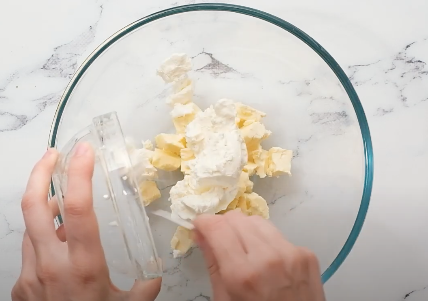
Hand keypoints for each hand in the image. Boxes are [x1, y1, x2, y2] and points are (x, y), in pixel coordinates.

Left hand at [12, 143, 160, 300]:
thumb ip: (145, 288)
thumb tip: (155, 276)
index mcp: (83, 265)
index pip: (78, 207)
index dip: (79, 173)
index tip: (83, 151)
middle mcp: (50, 265)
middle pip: (33, 206)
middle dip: (40, 172)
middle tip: (53, 154)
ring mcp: (29, 275)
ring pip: (31, 228)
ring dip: (45, 209)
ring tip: (61, 203)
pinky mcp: (20, 287)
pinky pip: (29, 252)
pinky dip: (43, 240)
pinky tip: (59, 247)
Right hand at [193, 211, 324, 300]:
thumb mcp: (225, 299)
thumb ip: (212, 263)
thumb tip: (200, 234)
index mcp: (242, 274)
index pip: (218, 228)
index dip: (204, 221)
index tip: (199, 224)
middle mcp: (268, 258)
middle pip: (237, 218)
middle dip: (223, 225)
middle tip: (219, 238)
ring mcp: (291, 253)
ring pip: (258, 221)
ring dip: (245, 229)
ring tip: (243, 248)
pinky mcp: (306, 254)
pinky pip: (278, 235)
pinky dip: (266, 241)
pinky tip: (266, 260)